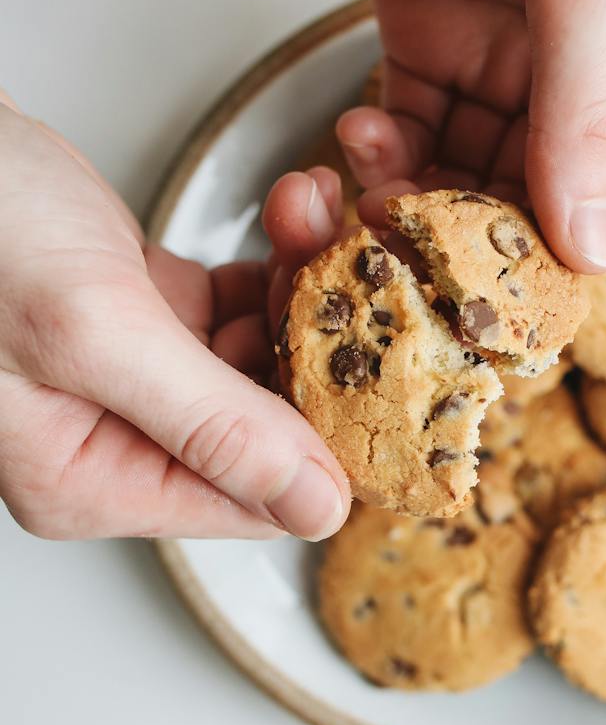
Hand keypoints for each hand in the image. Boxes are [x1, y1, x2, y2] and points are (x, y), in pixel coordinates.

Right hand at [0, 93, 349, 540]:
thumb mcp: (92, 333)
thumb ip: (209, 424)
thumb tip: (314, 508)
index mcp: (91, 479)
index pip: (255, 500)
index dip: (335, 441)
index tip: (394, 374)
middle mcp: (110, 440)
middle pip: (268, 426)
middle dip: (323, 346)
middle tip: (357, 270)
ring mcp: (123, 375)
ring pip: (260, 357)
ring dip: (302, 289)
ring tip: (315, 217)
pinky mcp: (131, 310)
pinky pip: (233, 307)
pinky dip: (268, 264)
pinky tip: (290, 216)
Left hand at [306, 0, 605, 270]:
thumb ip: (584, 109)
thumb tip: (591, 246)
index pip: (605, 188)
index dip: (544, 250)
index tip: (482, 294)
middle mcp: (579, 67)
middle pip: (525, 194)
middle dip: (463, 231)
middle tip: (400, 255)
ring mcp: (498, 52)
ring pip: (456, 170)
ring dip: (408, 198)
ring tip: (365, 195)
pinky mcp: (425, 33)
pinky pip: (407, 126)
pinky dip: (377, 153)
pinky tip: (355, 147)